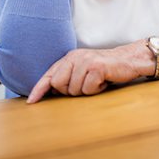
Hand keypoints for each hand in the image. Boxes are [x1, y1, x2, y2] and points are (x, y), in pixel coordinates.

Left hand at [27, 40, 154, 102]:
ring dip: (86, 91)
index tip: (31, 102)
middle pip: (59, 85)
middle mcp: (75, 57)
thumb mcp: (83, 70)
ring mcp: (86, 61)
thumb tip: (51, 92)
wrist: (128, 60)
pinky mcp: (96, 67)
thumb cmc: (104, 69)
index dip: (39, 89)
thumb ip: (68, 77)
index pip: (50, 74)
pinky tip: (103, 81)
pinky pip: (88, 89)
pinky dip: (96, 89)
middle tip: (86, 84)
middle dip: (71, 91)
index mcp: (69, 57)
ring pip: (74, 89)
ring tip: (96, 81)